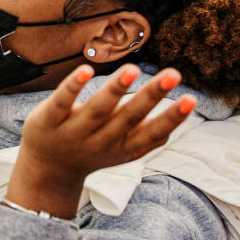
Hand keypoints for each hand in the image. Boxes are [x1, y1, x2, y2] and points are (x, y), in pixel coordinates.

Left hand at [6, 64, 196, 220]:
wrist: (46, 170)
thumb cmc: (91, 152)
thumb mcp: (121, 151)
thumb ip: (145, 138)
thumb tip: (177, 123)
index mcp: (122, 147)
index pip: (151, 134)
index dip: (172, 118)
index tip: (192, 99)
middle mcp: (100, 141)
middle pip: (128, 117)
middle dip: (151, 97)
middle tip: (173, 74)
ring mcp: (73, 131)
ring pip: (97, 109)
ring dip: (116, 89)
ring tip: (133, 69)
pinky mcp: (48, 119)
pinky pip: (62, 102)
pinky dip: (73, 86)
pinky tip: (86, 69)